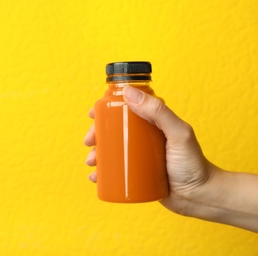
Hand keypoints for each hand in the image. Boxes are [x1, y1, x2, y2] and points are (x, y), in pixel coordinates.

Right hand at [84, 85, 210, 213]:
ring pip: (112, 149)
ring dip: (97, 153)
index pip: (126, 108)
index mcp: (153, 121)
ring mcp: (139, 154)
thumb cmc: (193, 164)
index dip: (106, 109)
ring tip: (91, 162)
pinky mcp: (137, 172)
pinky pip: (115, 168)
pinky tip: (95, 176)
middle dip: (96, 134)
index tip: (93, 114)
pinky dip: (102, 171)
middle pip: (114, 130)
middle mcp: (144, 136)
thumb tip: (129, 93)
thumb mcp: (178, 134)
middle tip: (89, 142)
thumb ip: (158, 112)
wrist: (200, 196)